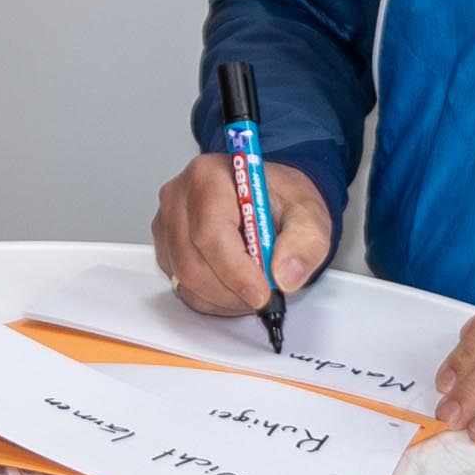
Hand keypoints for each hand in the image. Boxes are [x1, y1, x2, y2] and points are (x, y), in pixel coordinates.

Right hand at [153, 154, 329, 316]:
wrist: (267, 198)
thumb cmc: (279, 200)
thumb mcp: (309, 214)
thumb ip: (304, 242)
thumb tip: (285, 275)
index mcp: (209, 177)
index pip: (210, 234)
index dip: (235, 272)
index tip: (262, 294)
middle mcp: (180, 196)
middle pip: (192, 262)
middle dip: (231, 291)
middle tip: (264, 296)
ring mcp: (168, 222)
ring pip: (185, 279)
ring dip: (223, 297)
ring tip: (253, 288)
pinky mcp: (166, 245)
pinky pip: (181, 285)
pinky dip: (210, 298)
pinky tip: (234, 287)